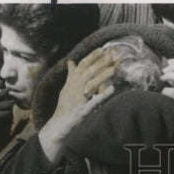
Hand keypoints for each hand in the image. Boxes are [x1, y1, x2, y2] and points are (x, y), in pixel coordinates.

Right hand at [38, 49, 116, 164]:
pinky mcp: (84, 110)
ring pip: (92, 83)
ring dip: (103, 75)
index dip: (91, 57)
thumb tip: (71, 62)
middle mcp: (75, 88)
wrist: (59, 124)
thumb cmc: (64, 106)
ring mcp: (79, 98)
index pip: (82, 66)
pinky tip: (113, 89)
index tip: (101, 49)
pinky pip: (95, 101)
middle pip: (88, 72)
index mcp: (71, 82)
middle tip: (112, 55)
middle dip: (100, 62)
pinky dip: (103, 94)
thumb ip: (71, 75)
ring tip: (114, 68)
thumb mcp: (66, 89)